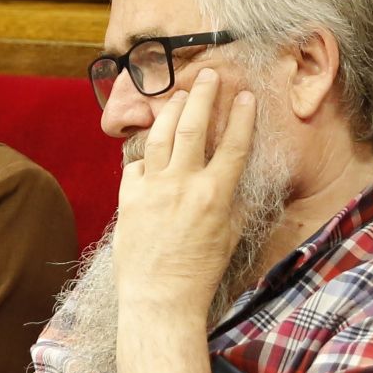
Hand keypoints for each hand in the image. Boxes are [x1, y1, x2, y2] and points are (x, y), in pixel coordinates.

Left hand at [113, 68, 258, 314]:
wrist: (159, 298)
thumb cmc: (200, 271)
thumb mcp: (231, 234)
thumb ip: (235, 199)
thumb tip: (238, 174)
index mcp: (215, 195)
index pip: (233, 144)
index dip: (241, 116)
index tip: (245, 95)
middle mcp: (183, 185)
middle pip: (193, 127)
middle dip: (203, 95)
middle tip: (209, 74)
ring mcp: (152, 189)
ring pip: (161, 135)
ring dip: (171, 110)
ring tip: (180, 94)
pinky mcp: (128, 197)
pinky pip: (136, 165)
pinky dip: (145, 154)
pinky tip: (151, 147)